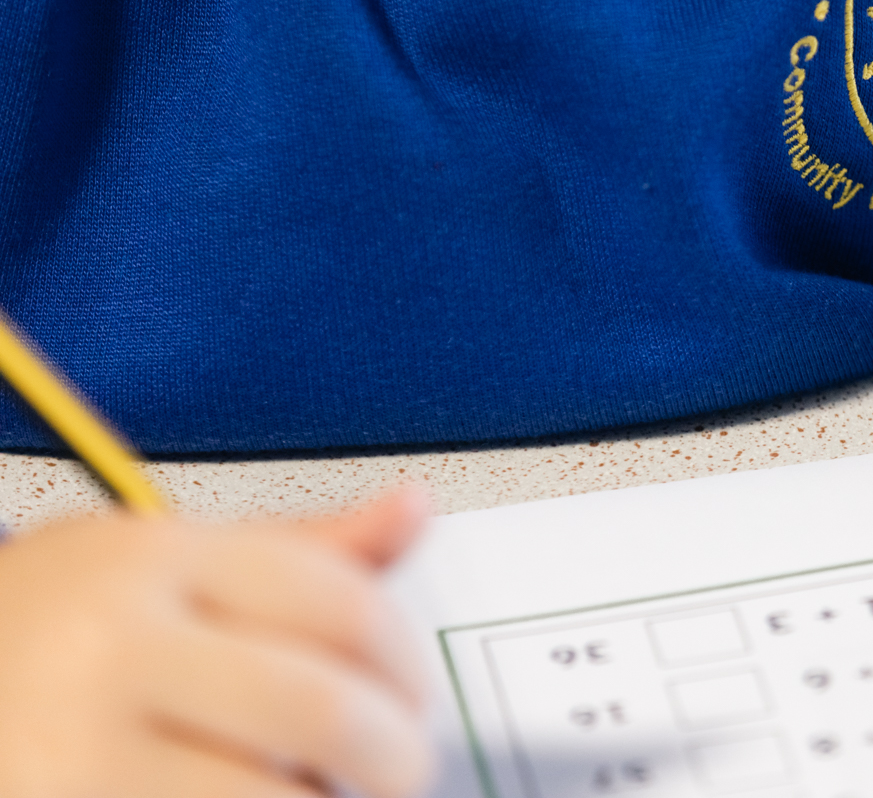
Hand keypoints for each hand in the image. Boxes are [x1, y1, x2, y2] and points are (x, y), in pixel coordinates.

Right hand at [0, 489, 434, 797]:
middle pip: (325, 712)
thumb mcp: (157, 568)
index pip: (340, 604)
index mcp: (150, 563)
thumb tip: (416, 509)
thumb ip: (295, 555)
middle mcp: (112, 652)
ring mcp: (80, 758)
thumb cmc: (50, 640)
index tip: (413, 696)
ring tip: (308, 791)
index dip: (405, 662)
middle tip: (398, 769)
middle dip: (394, 755)